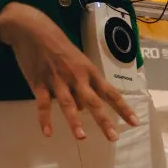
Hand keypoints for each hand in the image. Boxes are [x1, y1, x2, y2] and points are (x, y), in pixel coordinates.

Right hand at [0, 2, 137, 141]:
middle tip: (113, 137)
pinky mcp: (39, 83)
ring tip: (81, 138)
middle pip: (94, 102)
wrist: (33, 30)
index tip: (135, 122)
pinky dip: (44, 119)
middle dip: (104, 120)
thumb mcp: (79, 62)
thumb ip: (83, 85)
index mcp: (90, 72)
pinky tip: (47, 133)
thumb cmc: (60, 48)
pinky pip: (43, 104)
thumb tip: (84, 108)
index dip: (124, 108)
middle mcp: (77, 78)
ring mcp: (58, 81)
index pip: (111, 93)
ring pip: (69, 104)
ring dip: (75, 121)